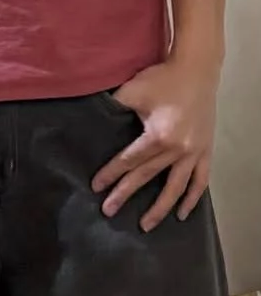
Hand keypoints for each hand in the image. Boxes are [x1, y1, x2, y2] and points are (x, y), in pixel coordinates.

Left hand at [90, 57, 217, 231]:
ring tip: (146, 225)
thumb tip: (90, 119)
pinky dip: (192, 198)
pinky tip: (183, 213)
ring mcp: (194, 152)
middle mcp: (178, 149)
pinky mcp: (205, 151)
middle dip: (126, 195)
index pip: (129, 161)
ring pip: (176, 187)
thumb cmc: (162, 78)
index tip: (96, 187)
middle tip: (109, 211)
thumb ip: (112, 107)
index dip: (111, 174)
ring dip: (161, 208)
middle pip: (147, 177)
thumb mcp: (132, 91)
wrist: (196, 70)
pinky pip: (200, 180)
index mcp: (158, 136)